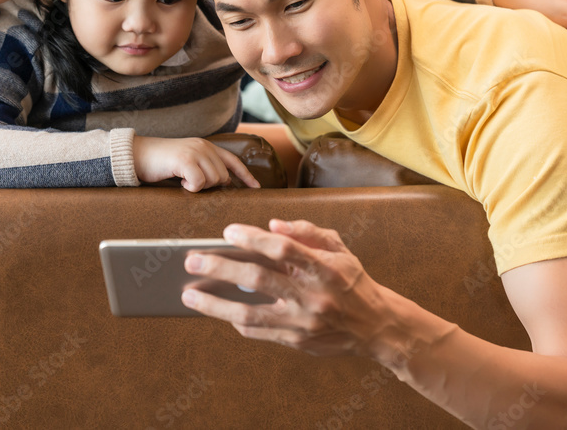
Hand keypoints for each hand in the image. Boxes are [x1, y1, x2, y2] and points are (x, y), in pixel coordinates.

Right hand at [133, 136, 259, 191]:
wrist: (137, 155)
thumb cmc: (161, 163)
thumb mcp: (187, 162)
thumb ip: (205, 167)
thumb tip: (224, 182)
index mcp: (206, 146)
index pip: (233, 161)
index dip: (246, 176)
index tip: (256, 188)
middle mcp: (204, 146)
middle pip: (223, 177)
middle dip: (210, 186)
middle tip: (190, 182)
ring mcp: (195, 152)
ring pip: (213, 181)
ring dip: (198, 186)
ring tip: (182, 179)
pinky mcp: (185, 160)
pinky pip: (199, 183)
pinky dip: (190, 187)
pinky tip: (179, 180)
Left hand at [181, 219, 388, 357]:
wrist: (376, 327)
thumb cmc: (351, 281)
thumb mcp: (339, 248)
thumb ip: (307, 232)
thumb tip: (271, 225)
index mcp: (324, 267)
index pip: (283, 248)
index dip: (253, 238)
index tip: (227, 232)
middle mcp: (313, 295)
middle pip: (258, 279)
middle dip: (220, 268)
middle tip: (192, 261)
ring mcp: (303, 322)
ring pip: (250, 314)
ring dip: (215, 305)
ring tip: (190, 296)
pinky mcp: (297, 342)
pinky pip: (259, 332)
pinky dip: (237, 321)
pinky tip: (219, 311)